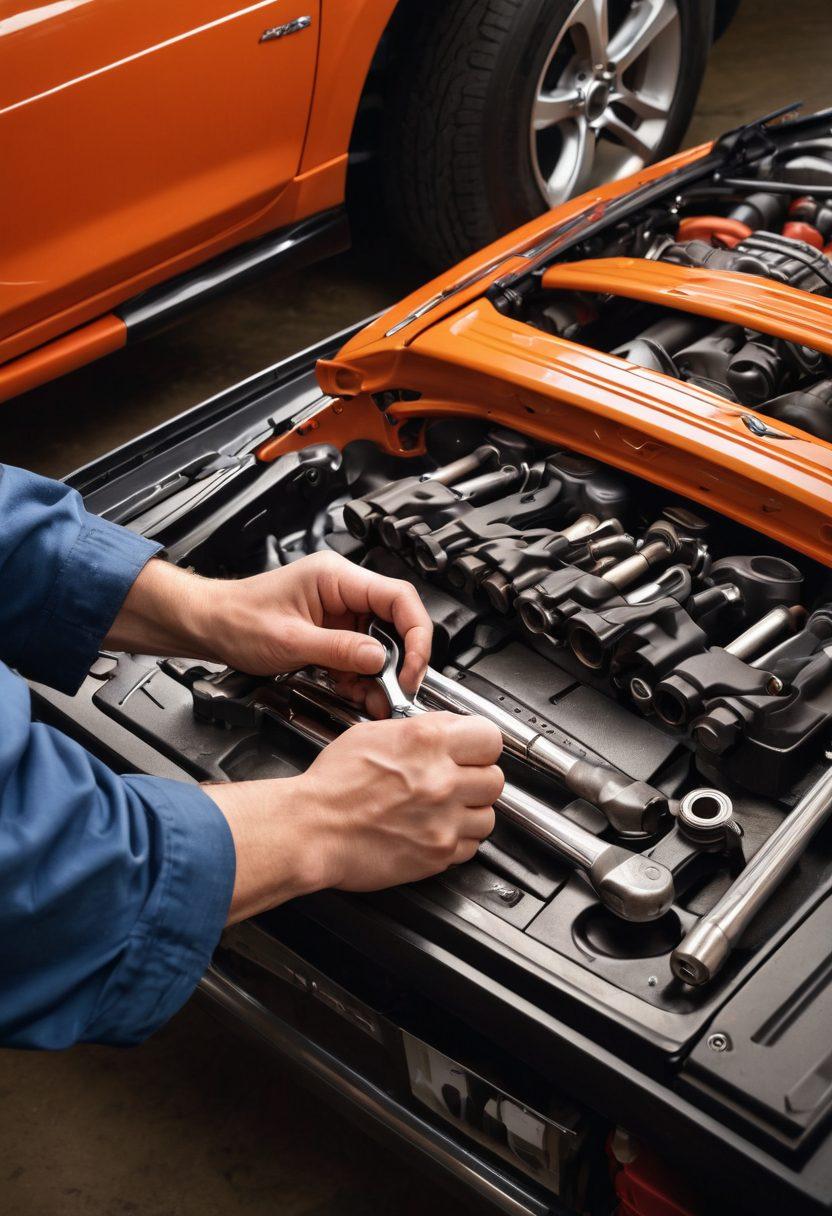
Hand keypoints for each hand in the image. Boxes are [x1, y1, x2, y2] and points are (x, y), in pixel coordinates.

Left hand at [106, 551, 431, 705]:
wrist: (207, 625)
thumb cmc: (236, 619)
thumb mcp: (291, 641)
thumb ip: (340, 650)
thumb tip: (380, 659)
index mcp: (336, 578)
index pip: (398, 597)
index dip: (416, 633)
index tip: (413, 667)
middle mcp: (343, 590)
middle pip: (394, 622)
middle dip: (399, 660)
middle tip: (396, 690)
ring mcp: (339, 611)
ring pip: (380, 643)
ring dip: (379, 674)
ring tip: (374, 699)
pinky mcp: (332, 631)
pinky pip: (360, 654)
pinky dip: (361, 676)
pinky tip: (354, 691)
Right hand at [203, 712, 503, 921]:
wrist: (312, 830)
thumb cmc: (332, 784)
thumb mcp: (373, 733)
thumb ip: (420, 730)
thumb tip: (447, 730)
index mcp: (427, 741)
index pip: (490, 737)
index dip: (480, 743)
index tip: (472, 749)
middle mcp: (442, 780)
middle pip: (494, 778)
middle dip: (477, 777)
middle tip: (456, 779)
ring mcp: (443, 820)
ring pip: (488, 815)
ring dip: (471, 811)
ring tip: (444, 807)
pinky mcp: (438, 853)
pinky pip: (470, 846)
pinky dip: (458, 839)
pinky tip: (434, 828)